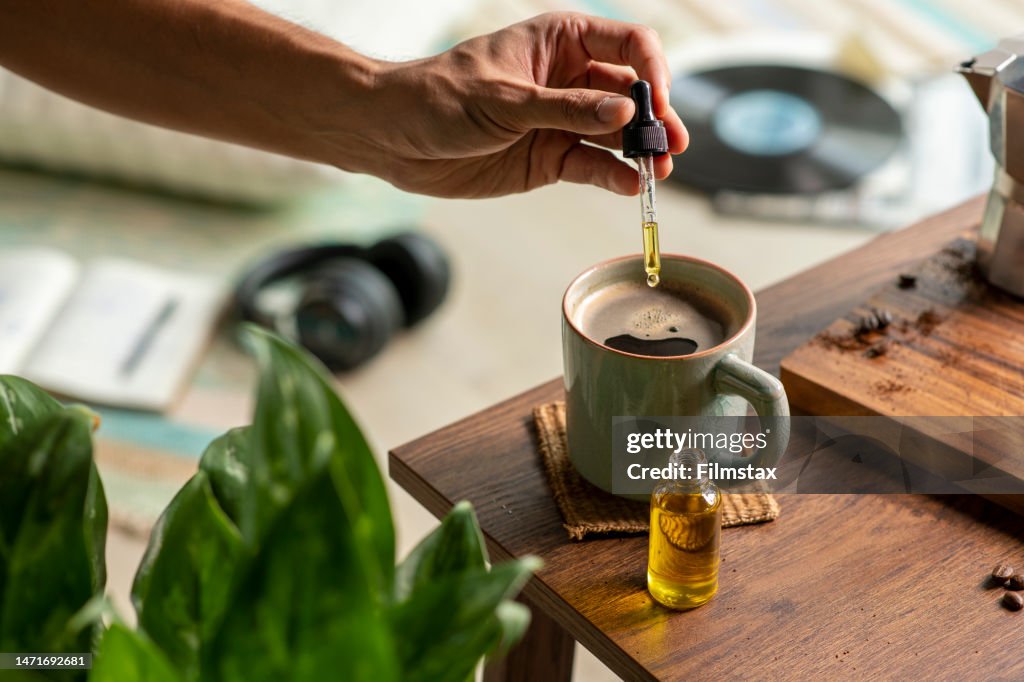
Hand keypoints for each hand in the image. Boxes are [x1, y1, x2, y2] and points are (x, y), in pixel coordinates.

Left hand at [345, 13, 687, 197]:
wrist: (393, 137)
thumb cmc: (438, 97)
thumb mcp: (504, 100)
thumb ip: (567, 109)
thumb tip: (624, 112)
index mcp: (561, 42)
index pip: (628, 45)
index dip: (652, 72)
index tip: (658, 103)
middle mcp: (570, 80)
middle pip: (632, 93)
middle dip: (655, 118)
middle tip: (672, 147)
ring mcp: (562, 122)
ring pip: (617, 135)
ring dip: (640, 152)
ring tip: (658, 173)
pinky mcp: (550, 159)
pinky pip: (592, 167)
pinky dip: (612, 177)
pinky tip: (628, 186)